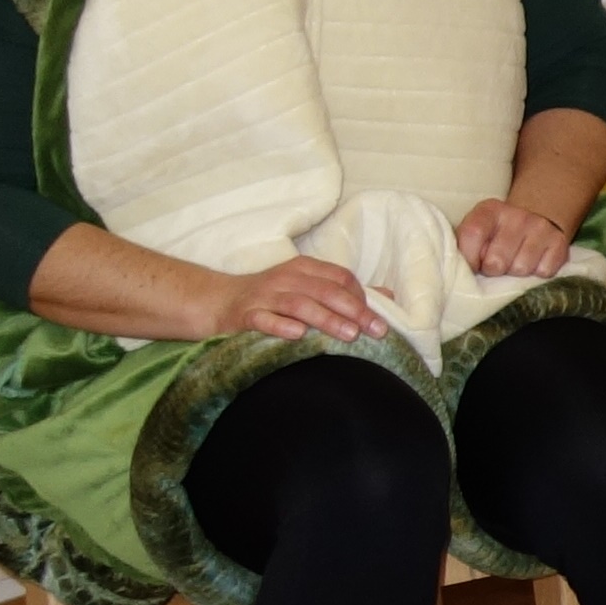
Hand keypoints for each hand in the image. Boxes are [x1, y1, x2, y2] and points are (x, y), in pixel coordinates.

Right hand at [217, 255, 380, 343]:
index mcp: (304, 269)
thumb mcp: (306, 288)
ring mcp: (265, 296)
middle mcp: (286, 279)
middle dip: (354, 311)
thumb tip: (388, 296)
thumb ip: (343, 292)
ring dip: (327, 319)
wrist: (217, 301)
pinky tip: (298, 335)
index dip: (361, 297)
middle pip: (326, 291)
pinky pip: (264, 320)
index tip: (376, 319)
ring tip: (350, 335)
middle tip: (376, 330)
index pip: (340, 278)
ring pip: (300, 305)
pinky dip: (282, 326)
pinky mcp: (246, 315)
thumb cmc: (271, 297)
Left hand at [456, 196, 574, 279]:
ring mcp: (540, 228)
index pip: (471, 235)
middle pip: (496, 262)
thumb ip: (465, 246)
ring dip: (516, 272)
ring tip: (515, 261)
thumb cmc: (497, 234)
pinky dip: (537, 273)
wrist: (536, 218)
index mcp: (489, 210)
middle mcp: (517, 215)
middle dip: (494, 270)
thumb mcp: (477, 230)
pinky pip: (544, 272)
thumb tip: (461, 271)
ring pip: (521, 270)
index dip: (470, 259)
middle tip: (497, 264)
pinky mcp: (559, 242)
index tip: (474, 265)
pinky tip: (534, 262)